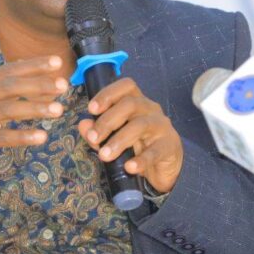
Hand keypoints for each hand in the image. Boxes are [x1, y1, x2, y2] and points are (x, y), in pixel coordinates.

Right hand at [0, 55, 69, 174]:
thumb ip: (2, 86)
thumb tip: (30, 70)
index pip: (9, 69)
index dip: (33, 65)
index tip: (56, 61)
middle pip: (10, 86)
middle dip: (38, 84)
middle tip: (63, 85)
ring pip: (7, 110)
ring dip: (35, 108)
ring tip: (58, 110)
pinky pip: (1, 137)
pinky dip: (22, 136)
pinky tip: (41, 137)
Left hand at [78, 78, 183, 193]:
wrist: (164, 168)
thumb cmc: (137, 146)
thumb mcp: (114, 138)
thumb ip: (98, 131)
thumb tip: (83, 125)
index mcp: (137, 102)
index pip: (126, 86)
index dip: (108, 94)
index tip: (91, 109)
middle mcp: (151, 109)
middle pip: (130, 104)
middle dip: (107, 121)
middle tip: (93, 138)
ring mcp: (162, 126)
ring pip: (140, 125)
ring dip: (119, 140)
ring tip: (104, 156)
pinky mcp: (170, 146)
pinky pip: (155, 151)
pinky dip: (141, 160)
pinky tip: (129, 167)